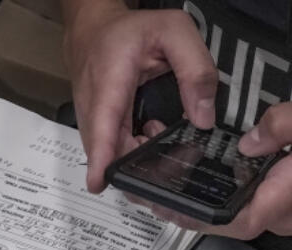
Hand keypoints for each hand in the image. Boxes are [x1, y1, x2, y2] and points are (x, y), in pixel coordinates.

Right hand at [64, 2, 216, 192]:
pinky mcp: (93, 126)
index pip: (103, 123)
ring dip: (136, 159)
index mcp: (110, 78)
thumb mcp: (175, 31)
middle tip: (172, 164)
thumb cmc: (132, 29)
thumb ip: (196, 70)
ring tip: (163, 140)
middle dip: (136, 168)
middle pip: (105, 150)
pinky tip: (151, 137)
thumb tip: (203, 119)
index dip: (101, 156)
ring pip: (107, 154)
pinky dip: (132, 151)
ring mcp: (89, 118)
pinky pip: (109, 149)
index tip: (98, 183)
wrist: (93, 26)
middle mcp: (92, 103)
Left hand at [144, 94, 291, 241]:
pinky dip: (227, 203)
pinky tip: (209, 185)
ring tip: (168, 186)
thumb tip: (251, 137)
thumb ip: (291, 121)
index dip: (196, 214)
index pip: (234, 215)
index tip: (163, 204)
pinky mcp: (290, 219)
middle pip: (224, 223)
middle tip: (148, 195)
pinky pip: (253, 213)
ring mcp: (285, 221)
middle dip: (184, 212)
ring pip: (237, 218)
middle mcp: (282, 215)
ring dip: (203, 206)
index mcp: (290, 191)